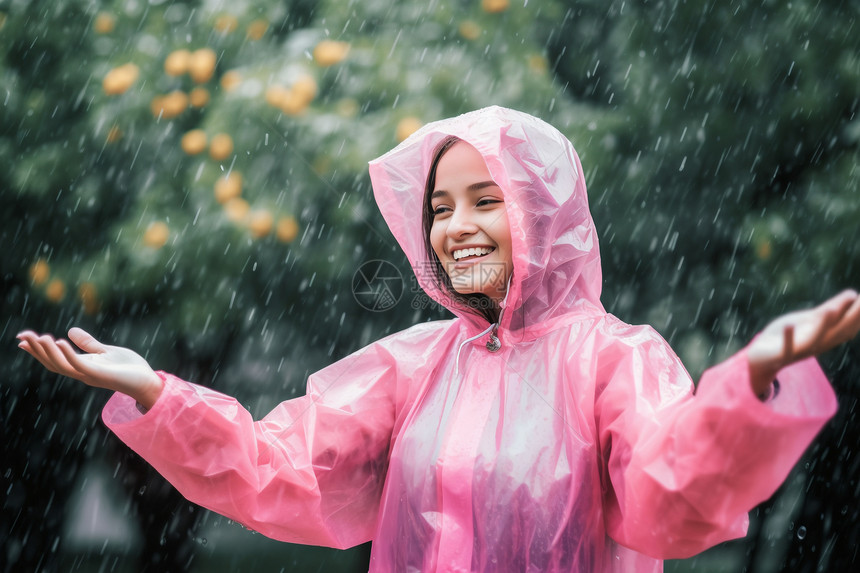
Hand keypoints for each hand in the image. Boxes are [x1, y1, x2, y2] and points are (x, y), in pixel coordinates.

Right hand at [17, 327, 163, 408]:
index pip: (54, 359)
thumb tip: (69, 331)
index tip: (22, 340)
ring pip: (62, 365)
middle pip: (53, 363)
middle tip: (22, 336)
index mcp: (82, 366)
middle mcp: (82, 373)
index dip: (37, 351)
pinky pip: (79, 365)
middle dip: (37, 350)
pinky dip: (68, 354)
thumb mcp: (106, 351)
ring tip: (38, 336)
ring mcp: (90, 375)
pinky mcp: (100, 375)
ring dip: (48, 351)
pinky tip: (60, 341)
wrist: (148, 381)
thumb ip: (88, 343)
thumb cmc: (129, 368)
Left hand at [746, 290, 859, 395]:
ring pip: (814, 340)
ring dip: (822, 325)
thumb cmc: (790, 337)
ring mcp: (799, 351)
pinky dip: (788, 337)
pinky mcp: (780, 354)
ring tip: (829, 309)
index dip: (859, 313)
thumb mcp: (810, 320)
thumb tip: (853, 294)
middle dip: (850, 317)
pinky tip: (788, 325)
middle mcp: (817, 345)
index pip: (849, 325)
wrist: (763, 361)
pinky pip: (785, 348)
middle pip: (836, 332)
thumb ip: (831, 309)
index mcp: (826, 337)